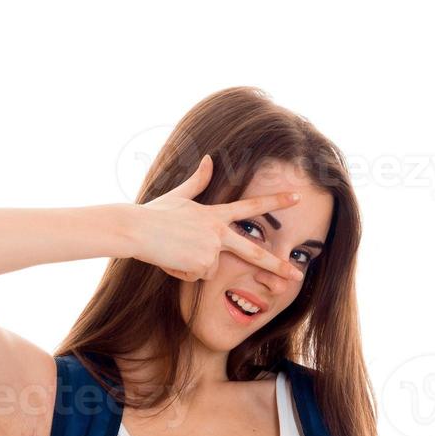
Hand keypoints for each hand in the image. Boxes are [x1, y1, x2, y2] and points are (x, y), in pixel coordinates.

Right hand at [129, 154, 306, 283]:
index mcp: (215, 214)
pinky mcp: (202, 264)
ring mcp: (212, 248)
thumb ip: (198, 181)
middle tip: (297, 274)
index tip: (297, 198)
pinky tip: (171, 259)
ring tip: (175, 251)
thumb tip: (209, 158)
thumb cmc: (154, 213)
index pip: (251, 207)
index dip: (275, 201)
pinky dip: (183, 273)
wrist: (136, 230)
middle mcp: (218, 232)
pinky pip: (197, 277)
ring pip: (210, 268)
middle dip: (277, 265)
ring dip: (193, 266)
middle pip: (253, 252)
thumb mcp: (178, 195)